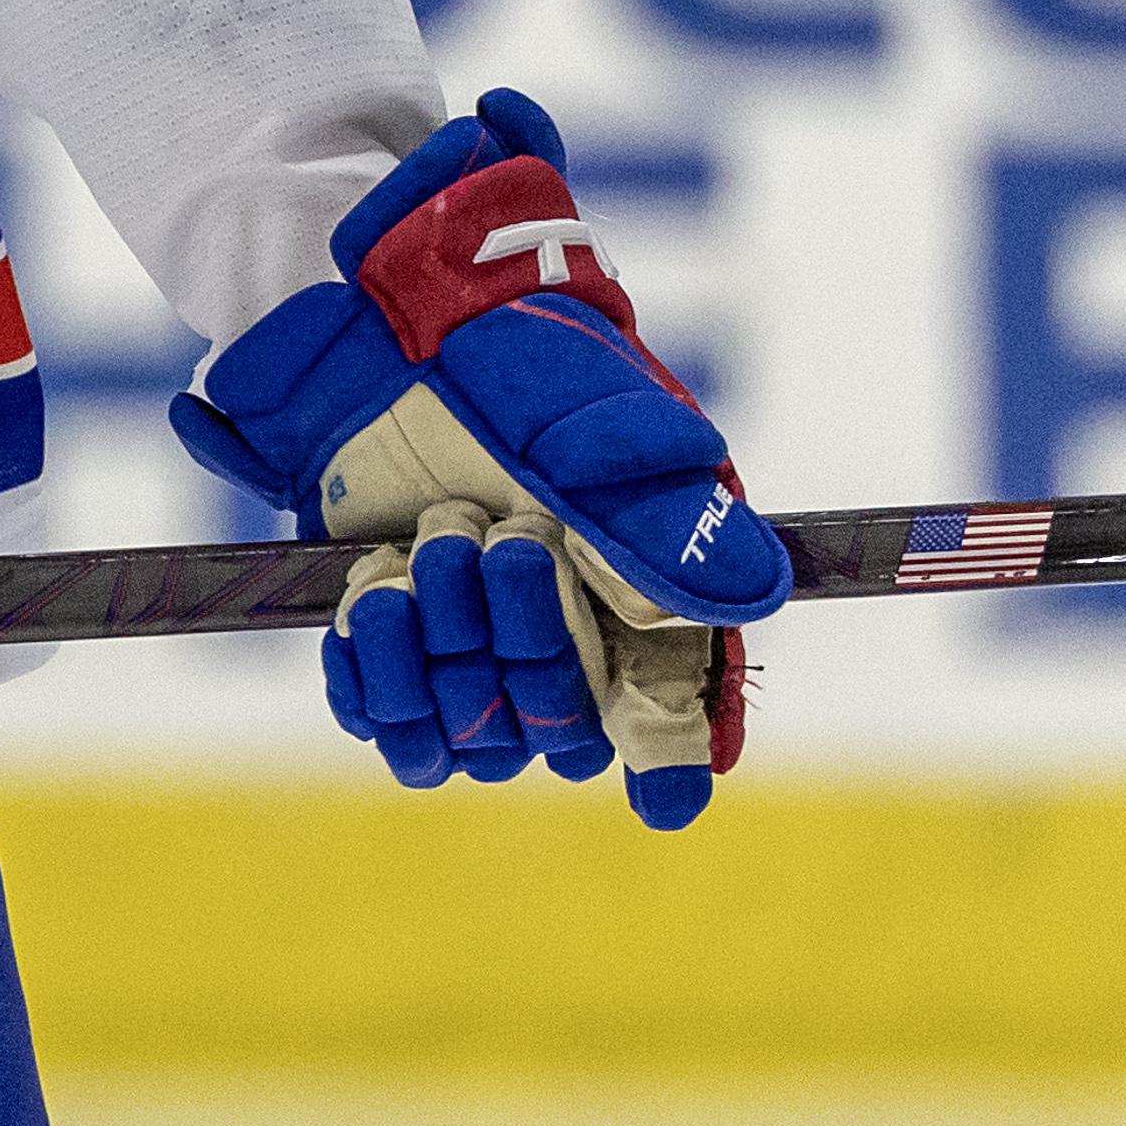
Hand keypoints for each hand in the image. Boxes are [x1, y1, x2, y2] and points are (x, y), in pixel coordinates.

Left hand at [171, 91, 781, 826]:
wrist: (390, 330)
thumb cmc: (518, 368)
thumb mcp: (597, 434)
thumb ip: (664, 519)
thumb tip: (755, 598)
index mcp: (648, 600)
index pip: (680, 720)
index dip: (674, 765)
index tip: (659, 795)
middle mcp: (572, 645)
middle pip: (561, 733)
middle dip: (523, 644)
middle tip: (488, 539)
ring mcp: (480, 657)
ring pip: (469, 742)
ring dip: (437, 655)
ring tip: (419, 554)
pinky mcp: (397, 654)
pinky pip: (387, 723)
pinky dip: (372, 672)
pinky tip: (371, 597)